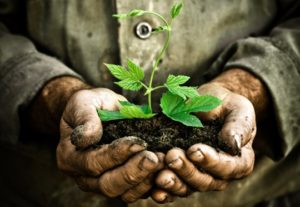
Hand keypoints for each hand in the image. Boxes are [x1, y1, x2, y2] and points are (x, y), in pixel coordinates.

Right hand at [57, 88, 162, 201]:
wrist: (100, 111)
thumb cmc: (91, 105)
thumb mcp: (84, 102)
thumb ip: (85, 117)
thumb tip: (86, 137)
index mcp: (70, 156)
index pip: (92, 162)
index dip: (116, 155)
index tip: (137, 143)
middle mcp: (83, 176)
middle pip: (108, 185)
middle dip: (133, 172)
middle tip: (154, 158)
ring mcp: (101, 183)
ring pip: (124, 194)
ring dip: (145, 180)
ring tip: (162, 162)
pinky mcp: (120, 184)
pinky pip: (136, 193)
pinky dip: (151, 185)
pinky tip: (164, 170)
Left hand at [156, 69, 266, 196]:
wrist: (207, 103)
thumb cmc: (225, 105)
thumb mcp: (238, 109)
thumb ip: (238, 126)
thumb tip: (233, 144)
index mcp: (239, 160)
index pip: (227, 167)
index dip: (211, 162)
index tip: (194, 150)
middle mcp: (220, 174)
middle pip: (205, 181)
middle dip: (187, 170)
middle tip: (172, 156)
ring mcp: (199, 176)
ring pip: (187, 187)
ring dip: (174, 183)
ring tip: (161, 175)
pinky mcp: (181, 175)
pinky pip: (173, 188)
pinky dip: (164, 191)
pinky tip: (154, 190)